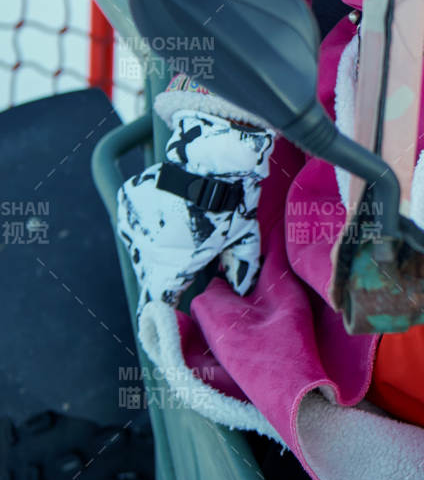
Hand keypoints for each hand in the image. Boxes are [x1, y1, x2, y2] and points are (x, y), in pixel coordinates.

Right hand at [116, 108, 275, 304]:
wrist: (210, 162)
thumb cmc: (230, 206)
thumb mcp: (243, 239)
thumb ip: (241, 267)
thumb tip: (241, 288)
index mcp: (169, 270)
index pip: (156, 303)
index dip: (159, 311)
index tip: (161, 317)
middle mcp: (143, 253)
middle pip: (150, 271)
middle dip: (165, 268)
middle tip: (187, 252)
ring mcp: (131, 226)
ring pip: (141, 243)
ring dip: (156, 241)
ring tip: (182, 223)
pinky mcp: (126, 202)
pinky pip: (136, 217)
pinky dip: (149, 216)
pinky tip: (171, 205)